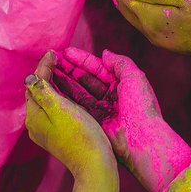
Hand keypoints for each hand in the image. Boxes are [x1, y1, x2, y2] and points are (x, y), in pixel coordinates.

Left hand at [25, 52, 117, 191]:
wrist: (95, 165)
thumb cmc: (80, 135)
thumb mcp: (60, 108)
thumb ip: (43, 91)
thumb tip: (30, 77)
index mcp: (34, 116)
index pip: (34, 84)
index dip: (43, 67)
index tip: (54, 52)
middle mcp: (36, 125)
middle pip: (39, 93)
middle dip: (47, 75)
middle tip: (59, 59)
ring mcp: (48, 132)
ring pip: (47, 102)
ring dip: (55, 85)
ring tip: (65, 70)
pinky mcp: (60, 136)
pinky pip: (56, 110)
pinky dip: (61, 97)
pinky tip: (71, 93)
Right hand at [51, 48, 190, 191]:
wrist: (141, 138)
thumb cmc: (141, 106)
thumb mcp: (134, 77)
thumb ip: (119, 62)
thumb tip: (104, 53)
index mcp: (123, 84)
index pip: (99, 68)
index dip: (82, 60)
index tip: (65, 53)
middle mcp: (111, 96)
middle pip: (86, 79)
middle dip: (70, 69)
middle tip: (52, 61)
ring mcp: (101, 110)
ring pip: (79, 92)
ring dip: (64, 81)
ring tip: (49, 71)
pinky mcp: (93, 122)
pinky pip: (77, 106)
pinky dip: (65, 97)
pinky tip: (53, 88)